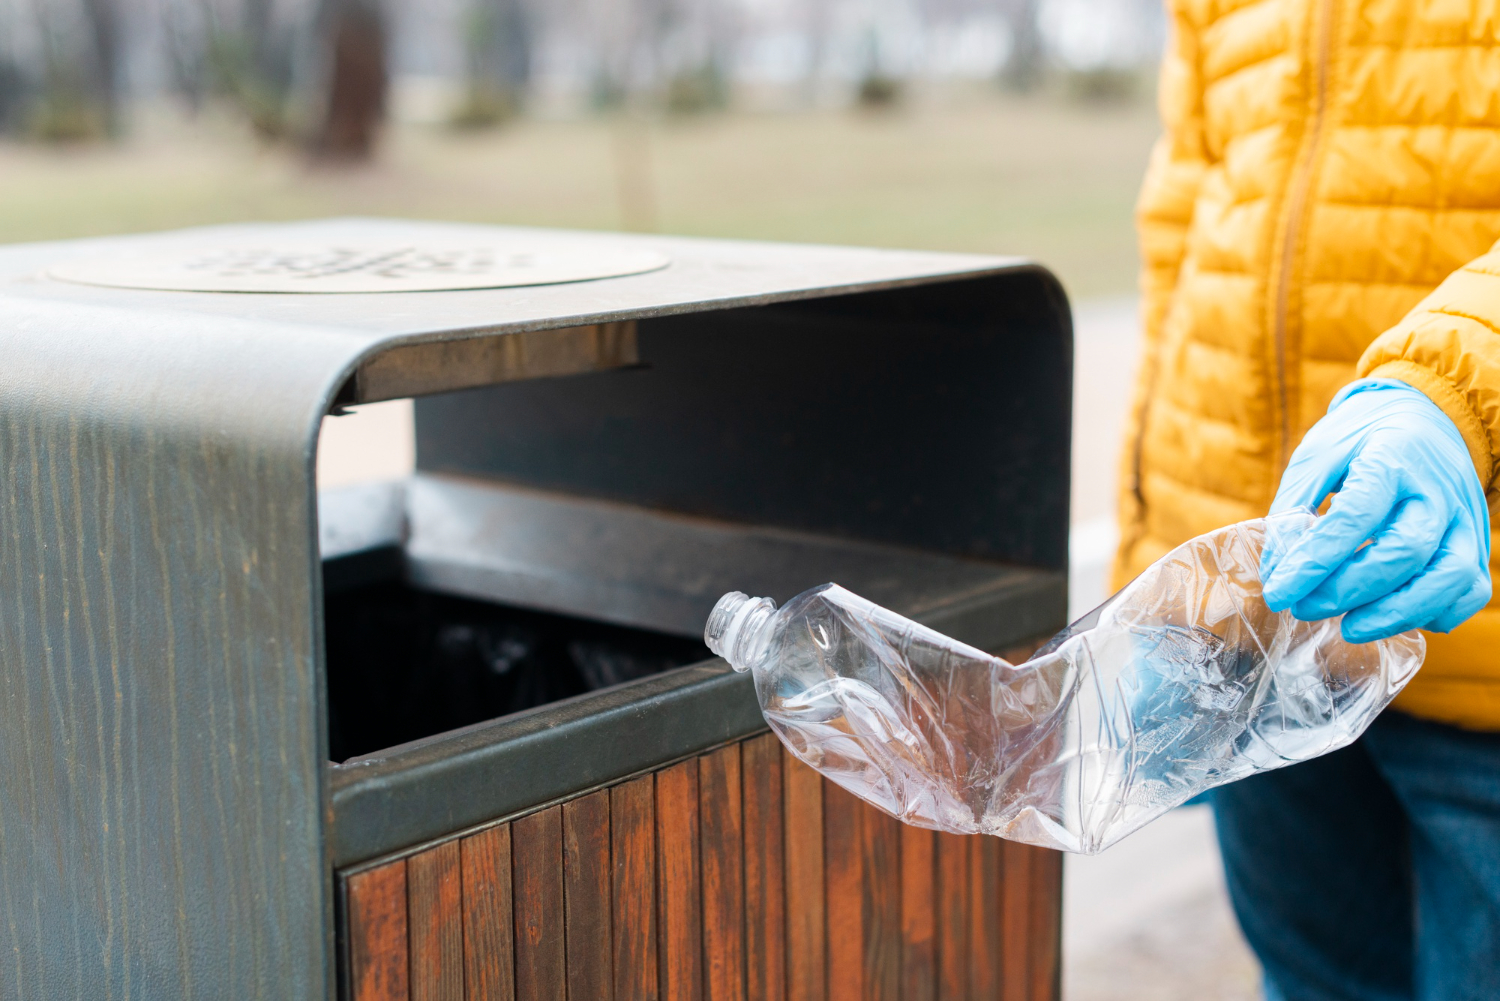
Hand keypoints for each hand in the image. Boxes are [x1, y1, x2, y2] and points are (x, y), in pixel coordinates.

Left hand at [1260, 379, 1490, 642]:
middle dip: (1349, 591)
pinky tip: (1391, 614)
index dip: (1315, 562)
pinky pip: (1470, 589)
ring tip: (1349, 626)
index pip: (1355, 516)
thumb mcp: (1316, 458)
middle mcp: (1437, 489)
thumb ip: (1292, 513)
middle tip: (1305, 608)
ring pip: (1450, 577)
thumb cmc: (1359, 440)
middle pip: (1405, 552)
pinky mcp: (1478, 541)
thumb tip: (1277, 575)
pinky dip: (1434, 613)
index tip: (1279, 593)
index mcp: (1391, 457)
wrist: (1421, 415)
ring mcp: (1466, 517)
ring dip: (1396, 614)